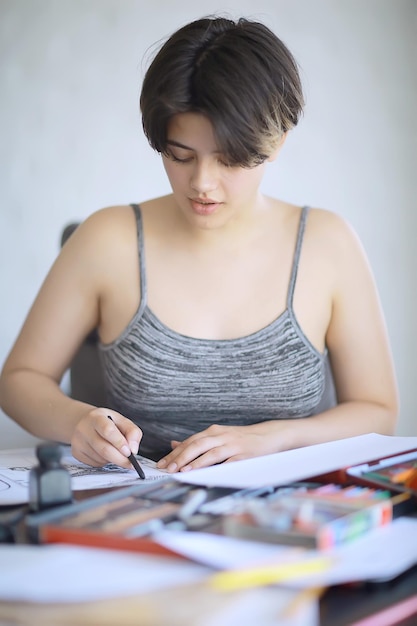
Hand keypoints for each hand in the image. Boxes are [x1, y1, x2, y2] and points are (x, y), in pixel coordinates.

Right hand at [71, 408, 142, 468]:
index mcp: (96, 417)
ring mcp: (78, 442)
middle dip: (120, 459)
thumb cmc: (106, 422)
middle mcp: (83, 429)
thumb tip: (133, 449)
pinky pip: (95, 464)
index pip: (108, 430)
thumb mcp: (121, 420)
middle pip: (104, 449)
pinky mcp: (76, 453)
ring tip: (115, 451)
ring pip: (101, 458)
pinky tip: (104, 453)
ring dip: (113, 459)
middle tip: (131, 464)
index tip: (130, 452)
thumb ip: (132, 432)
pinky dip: (104, 462)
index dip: (120, 443)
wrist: (84, 422)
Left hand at [156, 422, 286, 472]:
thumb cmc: (241, 438)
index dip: (175, 453)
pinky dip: (215, 468)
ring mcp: (232, 446)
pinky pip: (227, 462)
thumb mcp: (219, 436)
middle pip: (196, 445)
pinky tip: (207, 474)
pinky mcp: (243, 456)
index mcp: (214, 431)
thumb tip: (174, 444)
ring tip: (182, 471)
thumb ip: (197, 441)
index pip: (190, 442)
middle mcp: (221, 436)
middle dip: (180, 457)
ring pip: (210, 452)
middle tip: (167, 468)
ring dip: (195, 462)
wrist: (269, 436)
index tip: (162, 463)